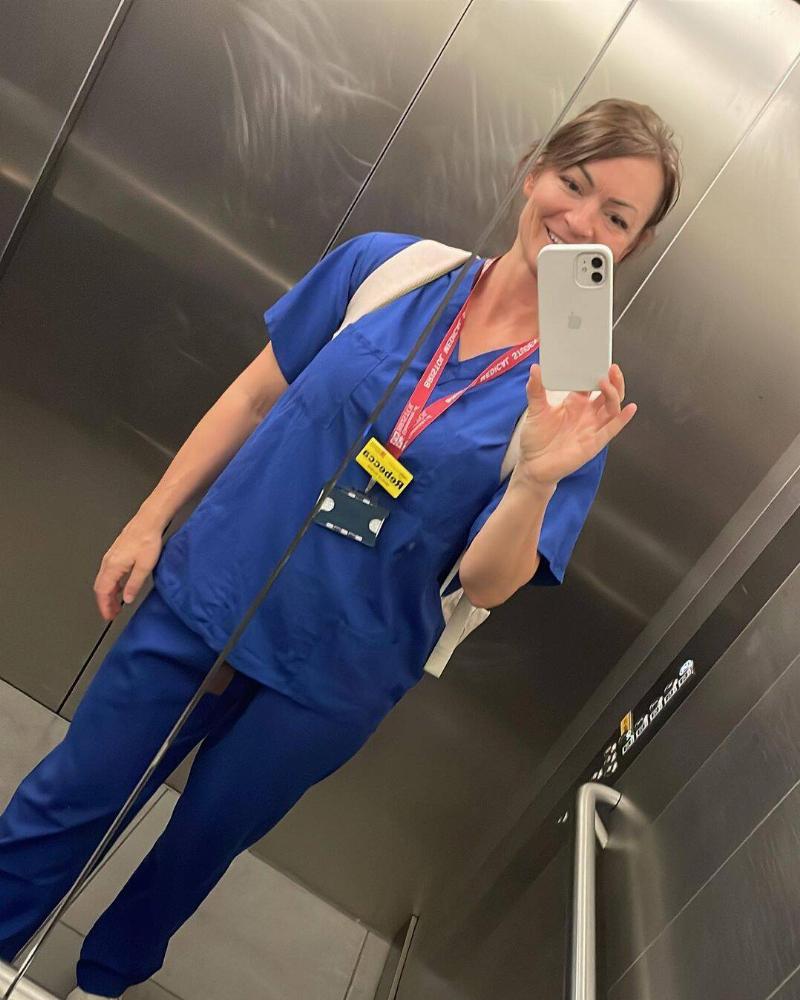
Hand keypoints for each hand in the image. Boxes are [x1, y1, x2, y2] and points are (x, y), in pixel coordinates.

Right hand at [93, 513, 164, 620]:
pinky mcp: (116, 553)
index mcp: (113, 566)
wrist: (148, 521)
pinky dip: (112, 584)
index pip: (102, 591)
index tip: (108, 616)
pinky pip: (109, 573)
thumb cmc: (147, 540)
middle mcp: (108, 561)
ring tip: (117, 604)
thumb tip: (127, 598)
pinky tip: (121, 587)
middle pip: (100, 587)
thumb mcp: (145, 566)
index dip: (104, 606)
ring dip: (108, 593)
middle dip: (105, 602)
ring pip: (104, 580)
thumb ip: (134, 584)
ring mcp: (111, 556)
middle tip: (112, 613)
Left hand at [517, 363, 636, 486]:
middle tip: (610, 368)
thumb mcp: (535, 410)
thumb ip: (536, 390)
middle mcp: (587, 413)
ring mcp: (592, 427)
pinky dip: (622, 419)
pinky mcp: (594, 442)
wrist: (534, 465)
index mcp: (575, 403)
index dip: (595, 372)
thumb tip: (535, 369)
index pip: (590, 384)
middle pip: (607, 393)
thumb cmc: (536, 438)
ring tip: (608, 382)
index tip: (596, 359)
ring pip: (612, 408)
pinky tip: (629, 408)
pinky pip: (612, 429)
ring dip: (614, 394)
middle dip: (612, 380)